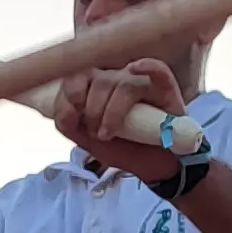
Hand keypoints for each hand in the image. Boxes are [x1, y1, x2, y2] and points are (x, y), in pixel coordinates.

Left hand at [57, 56, 186, 183]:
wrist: (152, 166)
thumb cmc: (123, 147)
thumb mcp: (86, 139)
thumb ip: (68, 123)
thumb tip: (66, 111)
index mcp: (97, 83)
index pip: (78, 74)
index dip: (70, 94)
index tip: (72, 118)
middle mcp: (118, 77)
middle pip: (99, 80)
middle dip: (92, 111)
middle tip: (98, 135)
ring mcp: (143, 80)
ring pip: (123, 83)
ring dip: (112, 112)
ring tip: (110, 134)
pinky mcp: (165, 88)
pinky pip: (157, 69)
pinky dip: (147, 66)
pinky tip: (136, 69)